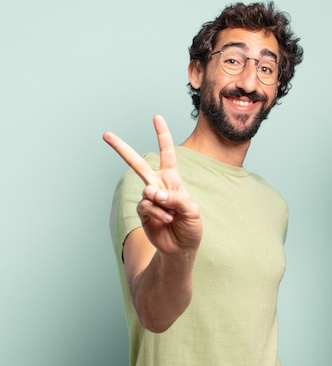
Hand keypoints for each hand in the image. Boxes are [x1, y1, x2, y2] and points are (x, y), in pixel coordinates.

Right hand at [103, 115, 201, 254]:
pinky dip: (158, 213)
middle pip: (137, 163)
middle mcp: (158, 184)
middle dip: (121, 148)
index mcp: (172, 178)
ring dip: (163, 204)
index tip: (156, 117)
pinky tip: (166, 220)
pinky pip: (146, 205)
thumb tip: (152, 192)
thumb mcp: (192, 210)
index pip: (167, 153)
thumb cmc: (190, 226)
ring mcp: (148, 197)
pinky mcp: (142, 211)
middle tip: (105, 134)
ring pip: (147, 190)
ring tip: (172, 215)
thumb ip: (176, 198)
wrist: (180, 248)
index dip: (162, 135)